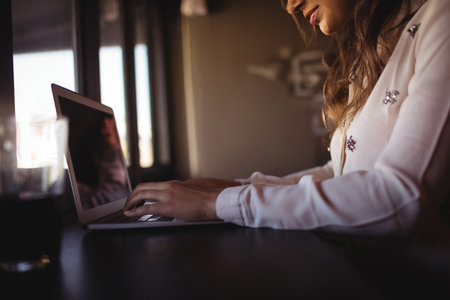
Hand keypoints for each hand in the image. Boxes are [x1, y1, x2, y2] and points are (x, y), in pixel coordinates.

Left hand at [123, 179, 239, 220]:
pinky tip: (130, 214)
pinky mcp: (167, 206)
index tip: (136, 197)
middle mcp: (168, 187)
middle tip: (128, 204)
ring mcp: (167, 195)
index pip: (151, 184)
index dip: (140, 191)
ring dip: (131, 202)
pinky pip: (146, 208)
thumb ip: (182, 192)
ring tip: (127, 209)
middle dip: (132, 196)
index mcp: (174, 183)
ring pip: (141, 195)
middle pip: (142, 187)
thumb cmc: (207, 199)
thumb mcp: (192, 191)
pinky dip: (135, 211)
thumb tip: (179, 197)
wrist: (214, 201)